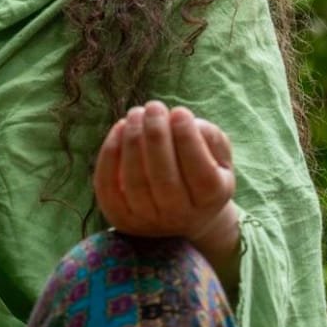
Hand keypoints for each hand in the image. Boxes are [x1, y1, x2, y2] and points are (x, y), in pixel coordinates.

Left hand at [93, 100, 235, 244]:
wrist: (180, 215)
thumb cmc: (201, 174)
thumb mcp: (219, 159)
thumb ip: (211, 138)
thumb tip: (186, 120)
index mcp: (210, 201)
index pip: (200, 173)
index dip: (188, 140)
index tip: (179, 111)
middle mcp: (179, 215)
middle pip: (164, 178)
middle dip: (156, 136)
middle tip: (154, 107)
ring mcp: (147, 220)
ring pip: (135, 181)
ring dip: (132, 140)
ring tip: (136, 113)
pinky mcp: (119, 217)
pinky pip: (107, 185)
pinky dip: (109, 154)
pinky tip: (120, 128)